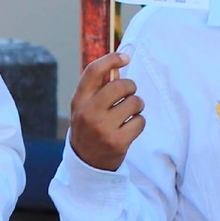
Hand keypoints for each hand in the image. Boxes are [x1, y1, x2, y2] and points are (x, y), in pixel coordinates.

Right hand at [67, 51, 143, 171]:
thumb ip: (98, 88)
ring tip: (129, 114)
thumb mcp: (85, 107)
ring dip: (137, 106)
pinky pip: (140, 121)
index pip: (93, 71)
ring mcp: (102, 129)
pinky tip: (129, 129)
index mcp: (79, 101)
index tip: (125, 58)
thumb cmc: (90, 127)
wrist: (87, 162)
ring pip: (134, 102)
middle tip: (129, 94)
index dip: (111, 60)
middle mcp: (88, 113)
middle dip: (131, 87)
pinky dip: (139, 123)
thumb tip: (118, 65)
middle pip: (120, 85)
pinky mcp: (117, 142)